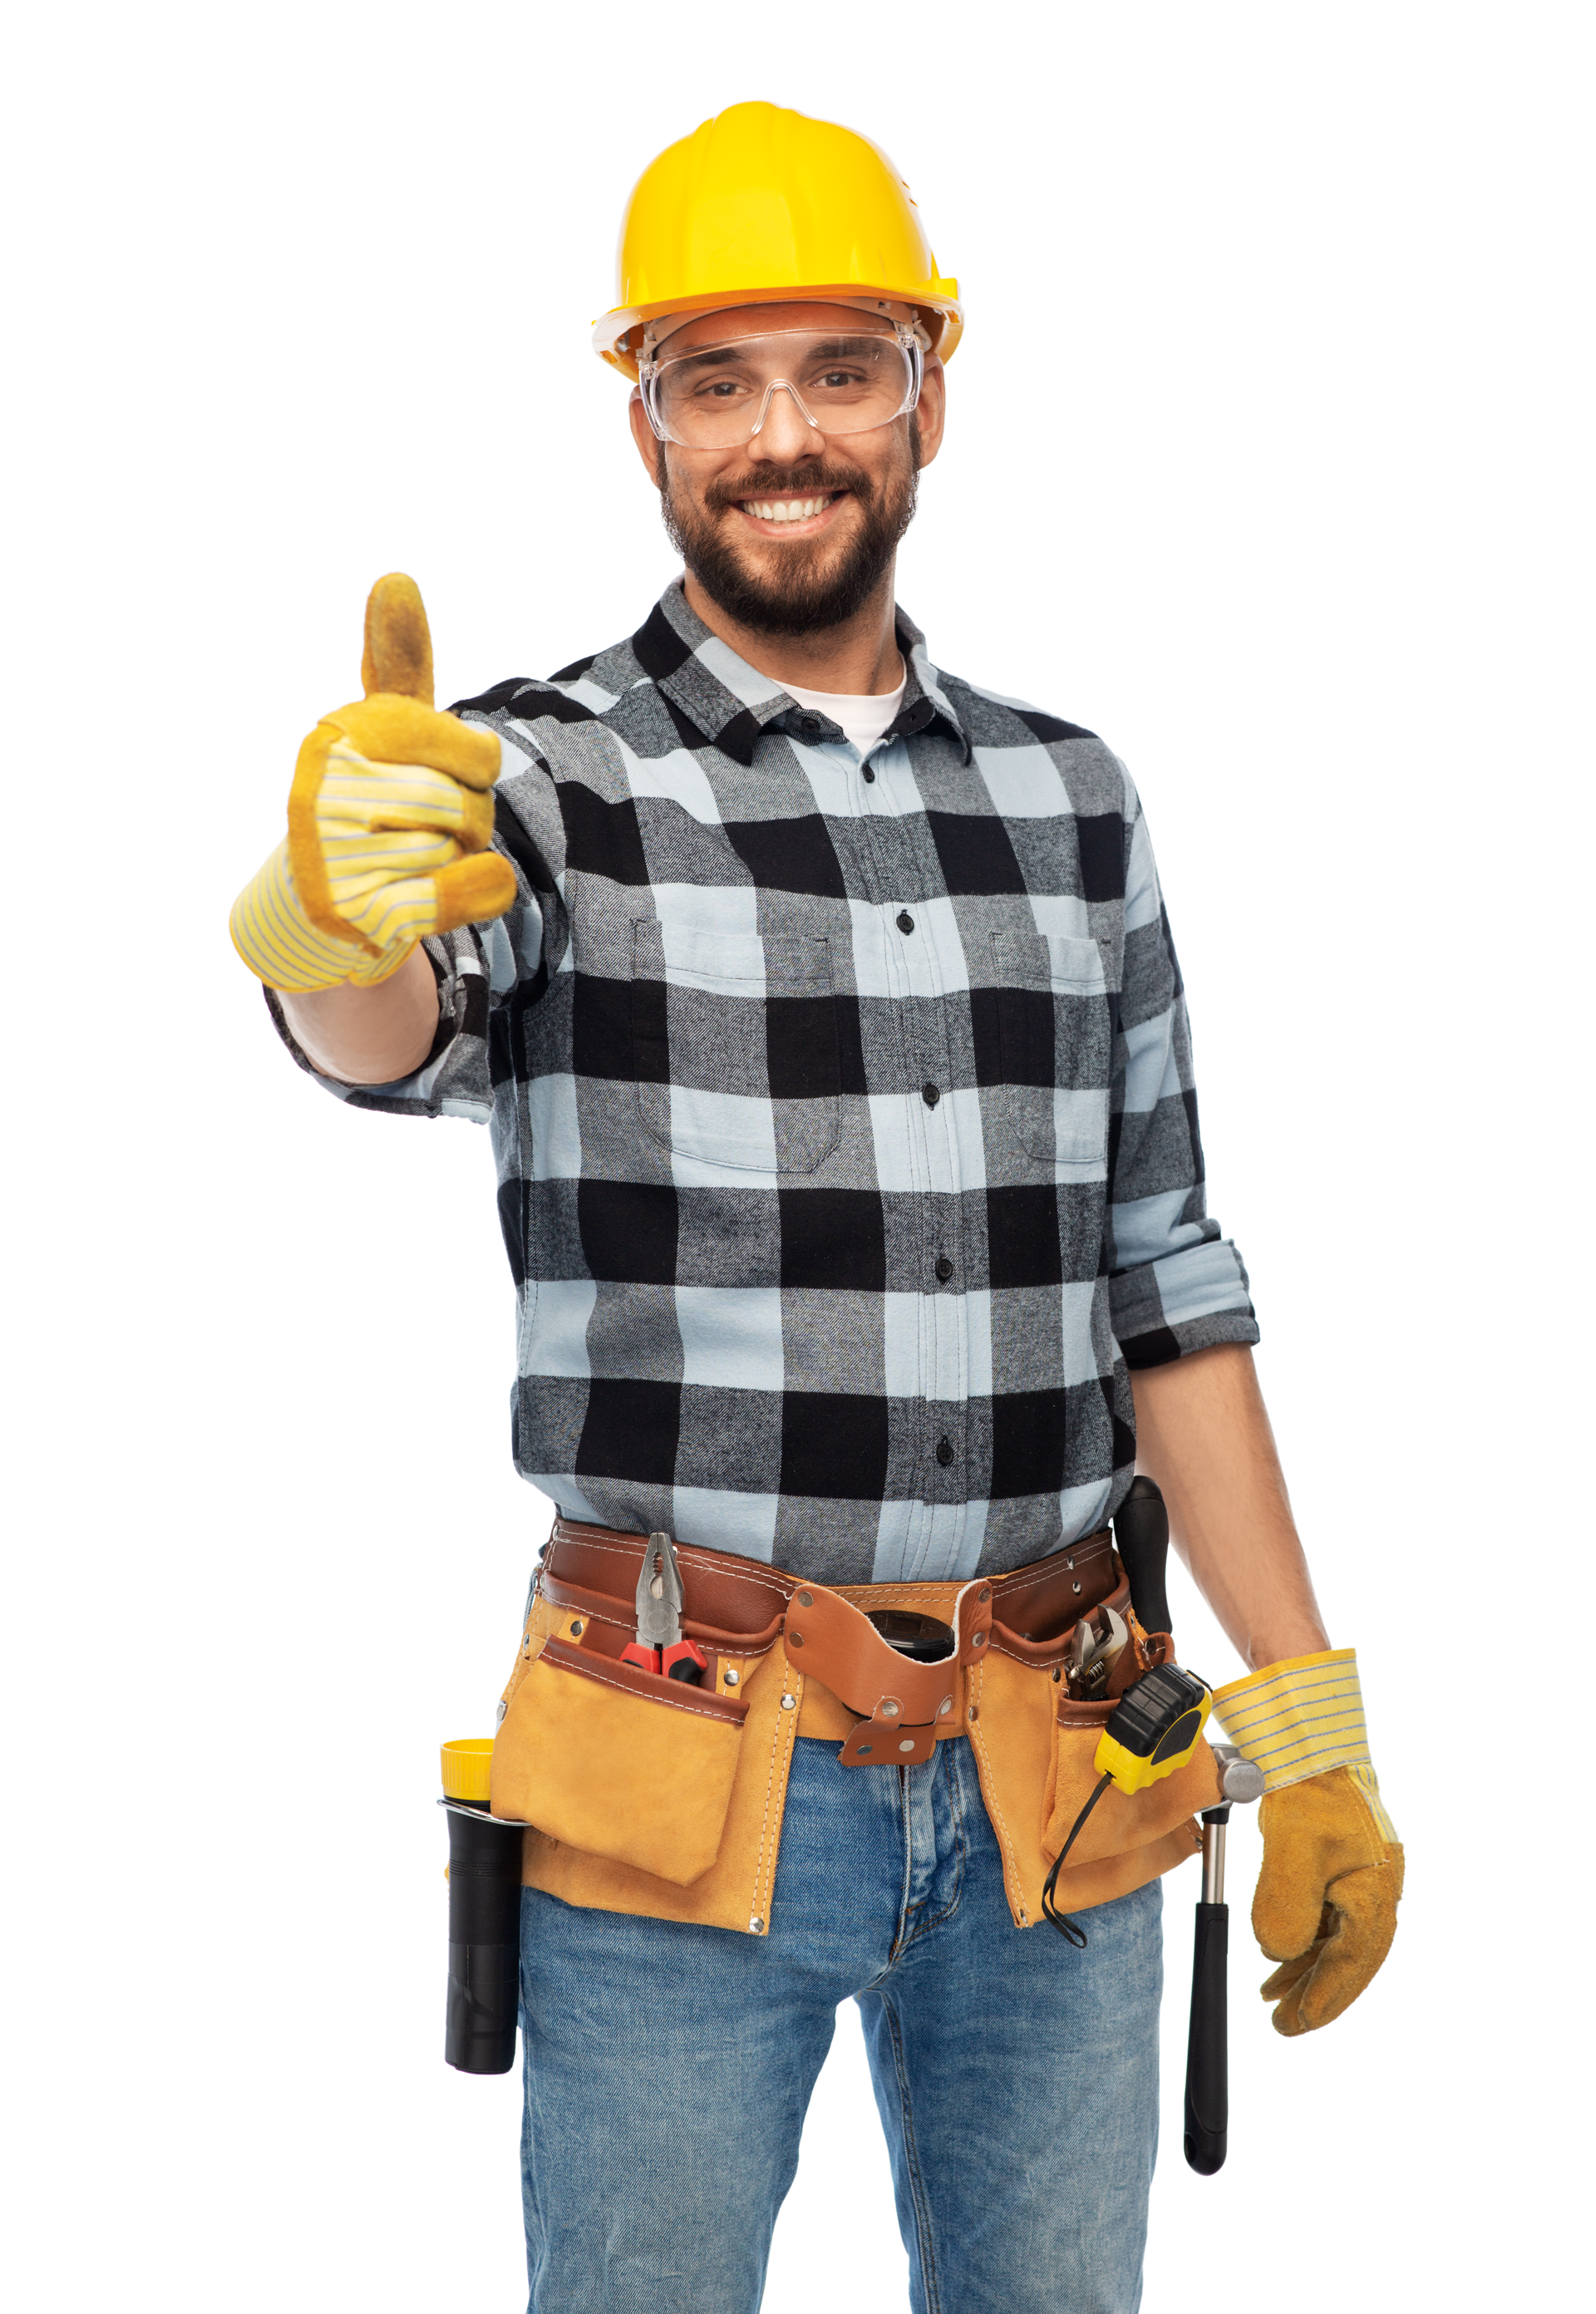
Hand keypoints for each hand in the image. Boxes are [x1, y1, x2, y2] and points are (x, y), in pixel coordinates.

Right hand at [231, 575, 516, 990]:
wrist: (321, 908)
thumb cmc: (367, 804)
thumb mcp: (382, 731)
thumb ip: (396, 664)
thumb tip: (395, 577)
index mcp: (339, 735)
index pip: (468, 748)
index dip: (475, 766)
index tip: (449, 771)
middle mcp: (323, 791)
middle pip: (466, 803)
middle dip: (468, 819)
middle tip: (428, 826)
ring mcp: (334, 858)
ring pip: (461, 850)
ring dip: (458, 857)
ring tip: (415, 858)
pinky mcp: (357, 914)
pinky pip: (460, 895)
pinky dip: (481, 892)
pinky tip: (465, 887)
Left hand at [1253, 1765, 1402, 2033]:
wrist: (1314, 1746)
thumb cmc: (1309, 1791)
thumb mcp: (1292, 1847)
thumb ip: (1288, 1904)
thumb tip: (1280, 1952)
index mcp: (1373, 1893)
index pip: (1351, 1962)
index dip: (1323, 1998)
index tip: (1295, 2025)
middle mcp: (1377, 1892)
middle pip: (1348, 1959)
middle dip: (1316, 1994)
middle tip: (1284, 2025)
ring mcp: (1363, 1880)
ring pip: (1337, 1941)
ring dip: (1307, 1969)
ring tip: (1274, 1995)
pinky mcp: (1345, 1869)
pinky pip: (1330, 1918)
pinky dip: (1307, 1940)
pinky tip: (1282, 1953)